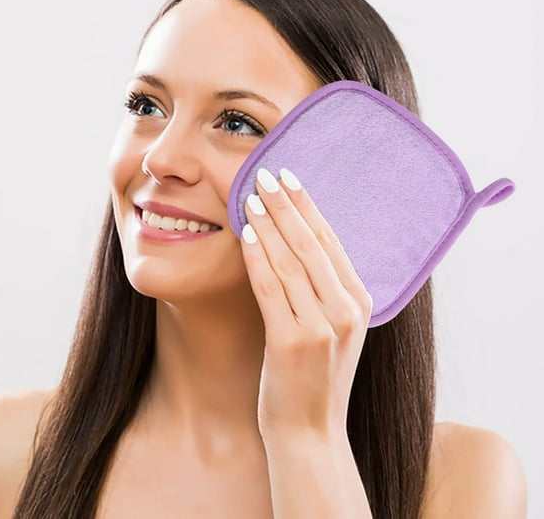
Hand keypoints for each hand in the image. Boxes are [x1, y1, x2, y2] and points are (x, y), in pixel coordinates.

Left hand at [240, 167, 372, 443]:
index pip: (331, 241)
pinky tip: (246, 234)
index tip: (290, 176)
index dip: (308, 205)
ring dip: (269, 224)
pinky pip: (272, 287)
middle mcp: (347, 310)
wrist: (310, 434)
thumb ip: (324, 290)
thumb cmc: (314, 378)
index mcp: (360, 302)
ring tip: (252, 195)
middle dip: (287, 204)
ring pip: (292, 260)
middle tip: (266, 172)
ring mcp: (322, 327)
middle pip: (313, 243)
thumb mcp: (332, 330)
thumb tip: (298, 242)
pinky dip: (258, 257)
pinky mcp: (293, 342)